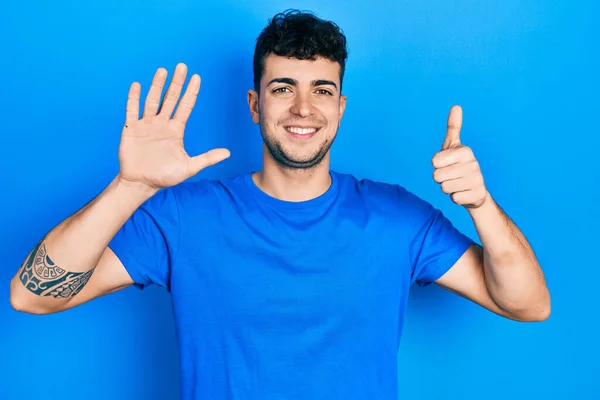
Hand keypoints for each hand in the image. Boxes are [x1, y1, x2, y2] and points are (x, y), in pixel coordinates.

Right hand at [118, 63, 229, 191]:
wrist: (141, 183)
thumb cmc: (164, 176)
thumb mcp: (189, 167)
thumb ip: (207, 158)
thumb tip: (228, 153)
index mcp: (176, 130)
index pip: (185, 106)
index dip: (191, 92)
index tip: (197, 77)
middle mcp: (162, 124)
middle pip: (170, 98)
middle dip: (177, 83)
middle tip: (182, 66)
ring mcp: (146, 125)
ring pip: (152, 100)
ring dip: (157, 86)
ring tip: (163, 71)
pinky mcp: (131, 129)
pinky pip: (132, 110)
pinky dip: (134, 98)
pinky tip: (137, 85)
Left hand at [431, 105, 488, 208]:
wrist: (475, 190)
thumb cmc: (458, 165)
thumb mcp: (453, 146)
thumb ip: (453, 127)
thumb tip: (456, 106)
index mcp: (465, 151)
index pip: (434, 161)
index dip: (436, 165)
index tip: (446, 163)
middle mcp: (473, 164)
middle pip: (437, 176)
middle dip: (440, 178)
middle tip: (451, 176)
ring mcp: (476, 180)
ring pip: (444, 188)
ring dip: (447, 188)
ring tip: (457, 184)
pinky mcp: (477, 195)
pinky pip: (454, 198)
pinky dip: (455, 198)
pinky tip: (463, 193)